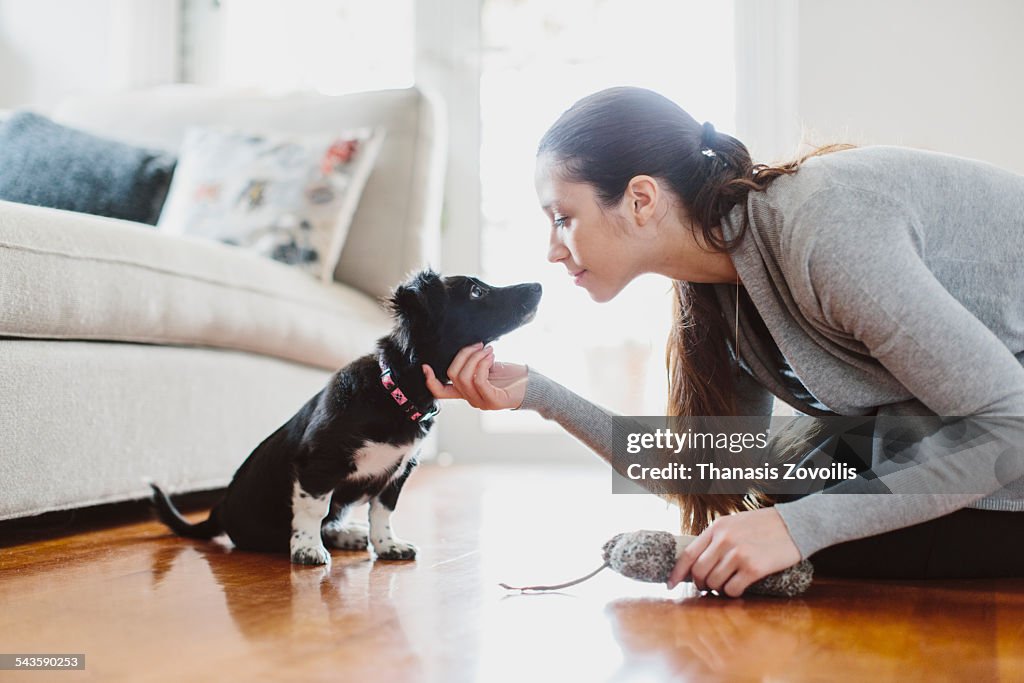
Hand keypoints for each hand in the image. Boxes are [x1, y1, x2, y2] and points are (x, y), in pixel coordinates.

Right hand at [422, 342, 527, 409]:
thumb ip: (474, 362)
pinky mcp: (493, 401)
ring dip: (475, 357)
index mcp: (466, 391)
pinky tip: (491, 356)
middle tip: (479, 344)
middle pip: (452, 374)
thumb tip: (465, 347)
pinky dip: (483, 364)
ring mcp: (481, 402)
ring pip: (464, 377)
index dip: (430, 381)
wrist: (533, 386)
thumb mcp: (488, 366)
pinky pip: (479, 380)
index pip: (441, 392)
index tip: (425, 366)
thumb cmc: (511, 376)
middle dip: (463, 354)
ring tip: (488, 349)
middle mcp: (471, 399)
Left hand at [666, 507, 800, 597]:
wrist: (795, 525)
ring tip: (727, 586)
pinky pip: (732, 589)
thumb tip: (698, 563)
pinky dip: (733, 593)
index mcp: (717, 527)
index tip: (670, 584)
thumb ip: (716, 539)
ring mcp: (738, 553)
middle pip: (699, 572)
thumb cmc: (764, 526)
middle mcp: (724, 540)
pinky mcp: (753, 567)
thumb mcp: (734, 523)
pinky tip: (740, 587)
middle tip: (708, 588)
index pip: (688, 554)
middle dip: (701, 585)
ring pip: (715, 583)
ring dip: (718, 590)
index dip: (677, 572)